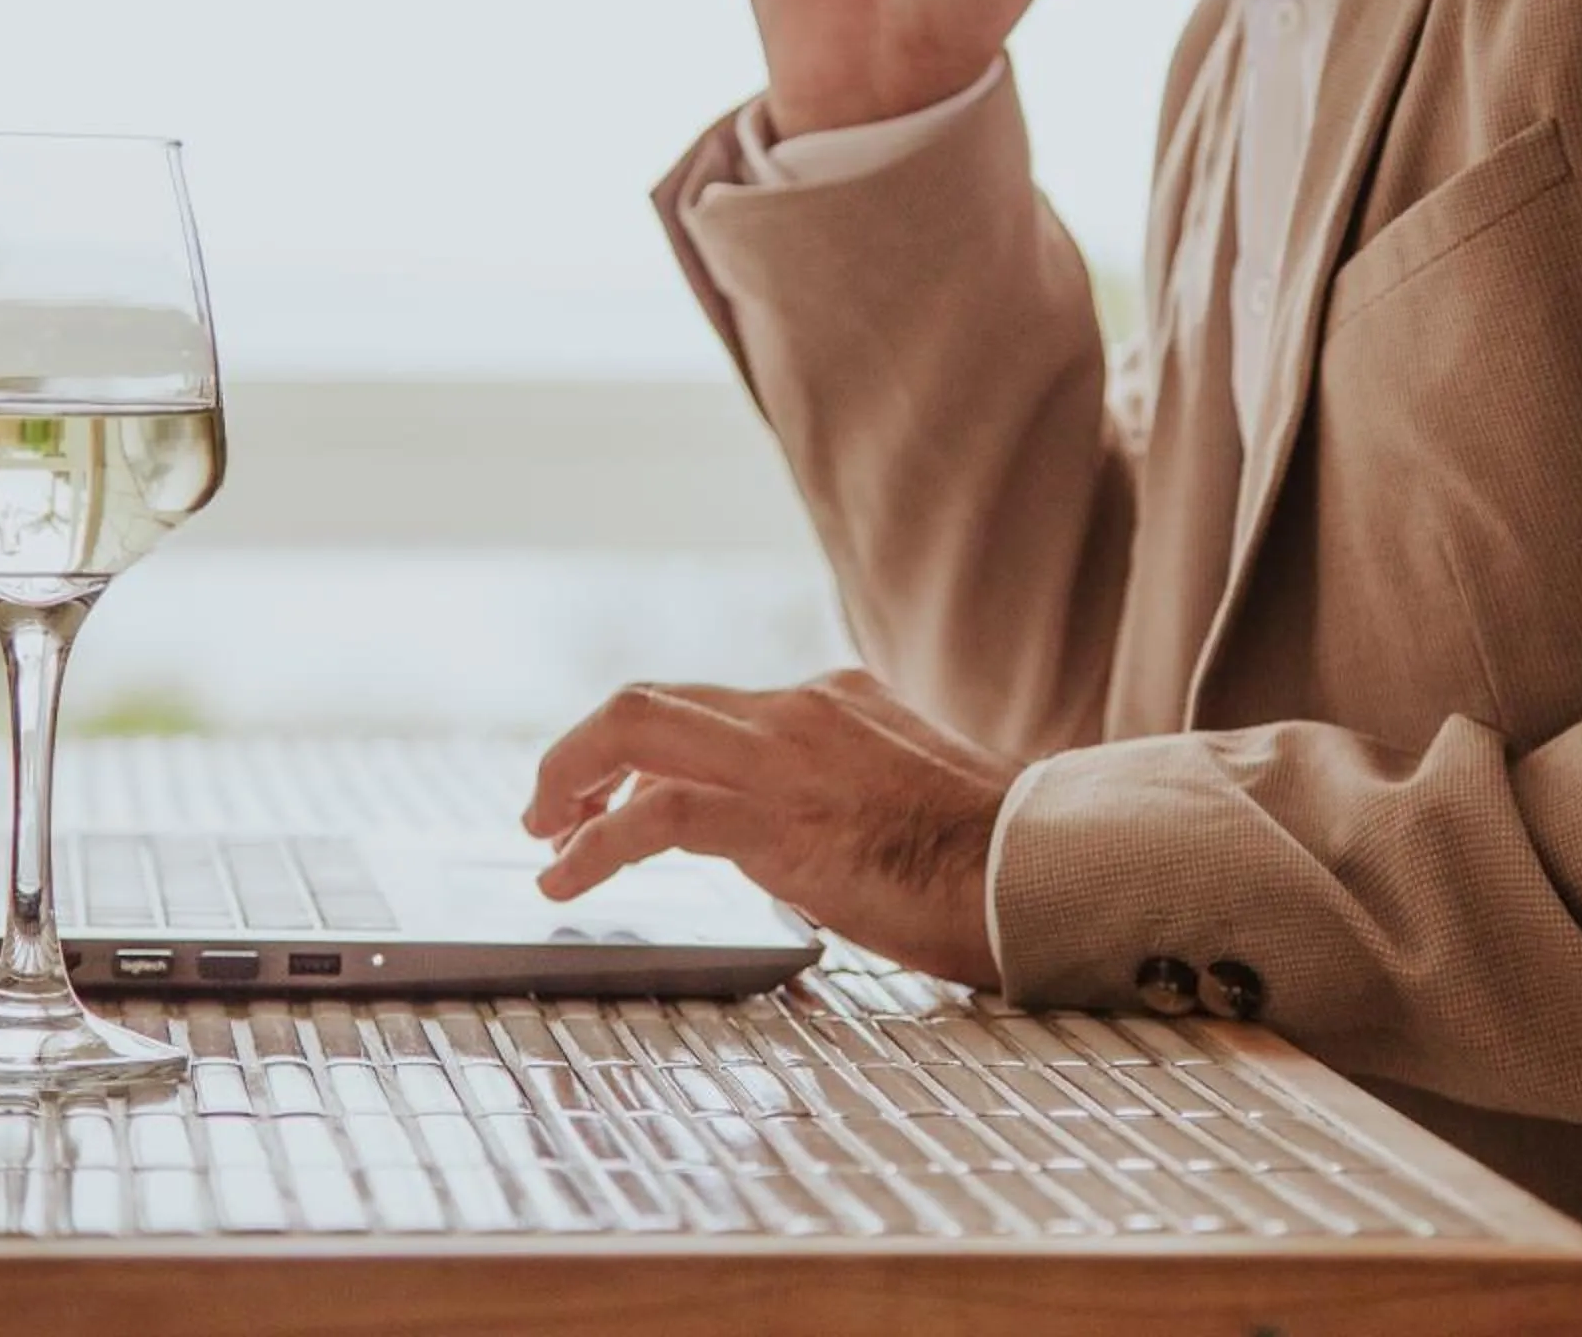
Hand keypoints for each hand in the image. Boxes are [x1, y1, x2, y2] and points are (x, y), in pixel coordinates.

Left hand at [522, 670, 1023, 988]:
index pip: (712, 708)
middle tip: (550, 805)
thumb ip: (843, 800)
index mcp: (835, 702)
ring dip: (567, 780)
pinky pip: (652, 814)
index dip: (645, 754)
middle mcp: (800, 711)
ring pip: (634, 727)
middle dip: (583, 750)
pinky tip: (566, 880)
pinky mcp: (774, 815)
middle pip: (653, 701)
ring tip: (541, 837)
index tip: (617, 794)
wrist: (1040, 873)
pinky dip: (593, 844)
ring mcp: (783, 753)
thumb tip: (798, 844)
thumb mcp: (909, 802)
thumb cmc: (995, 863)